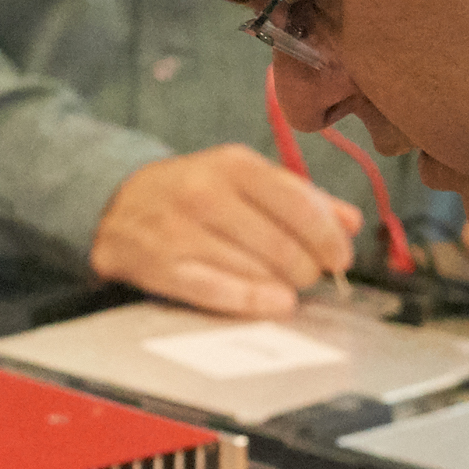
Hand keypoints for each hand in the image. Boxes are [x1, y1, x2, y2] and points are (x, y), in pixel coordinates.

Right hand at [88, 147, 358, 318]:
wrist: (117, 204)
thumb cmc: (193, 192)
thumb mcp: (243, 178)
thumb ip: (300, 196)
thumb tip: (351, 221)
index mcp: (233, 165)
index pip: (297, 203)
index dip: (327, 236)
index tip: (341, 257)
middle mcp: (206, 193)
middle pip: (281, 244)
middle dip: (306, 268)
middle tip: (308, 276)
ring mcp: (181, 230)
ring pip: (255, 270)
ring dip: (281, 285)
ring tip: (284, 286)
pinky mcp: (162, 265)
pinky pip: (217, 290)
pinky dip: (252, 300)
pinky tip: (274, 303)